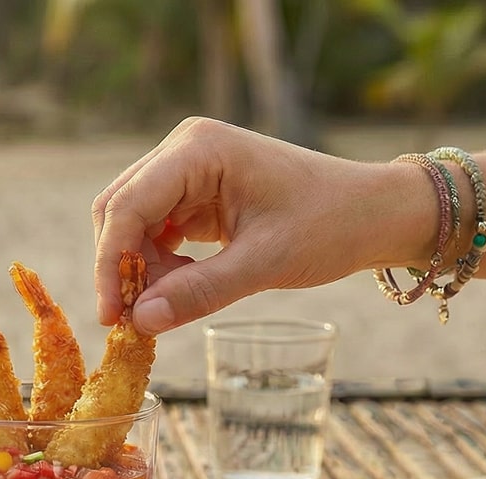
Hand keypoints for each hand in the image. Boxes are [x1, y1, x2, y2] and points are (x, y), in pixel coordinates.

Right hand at [92, 117, 412, 333]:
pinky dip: (160, 265)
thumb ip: (199, 292)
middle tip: (132, 322)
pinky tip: (180, 290)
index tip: (112, 318)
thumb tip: (140, 322)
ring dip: (140, 270)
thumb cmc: (331, 225)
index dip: (110, 264)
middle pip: (120, 211)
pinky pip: (158, 230)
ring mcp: (189, 168)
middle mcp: (185, 149)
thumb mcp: (264, 264)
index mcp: (198, 149)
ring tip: (165, 308)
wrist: (375, 213)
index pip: (127, 206)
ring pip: (134, 224)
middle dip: (121, 268)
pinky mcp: (197, 192)